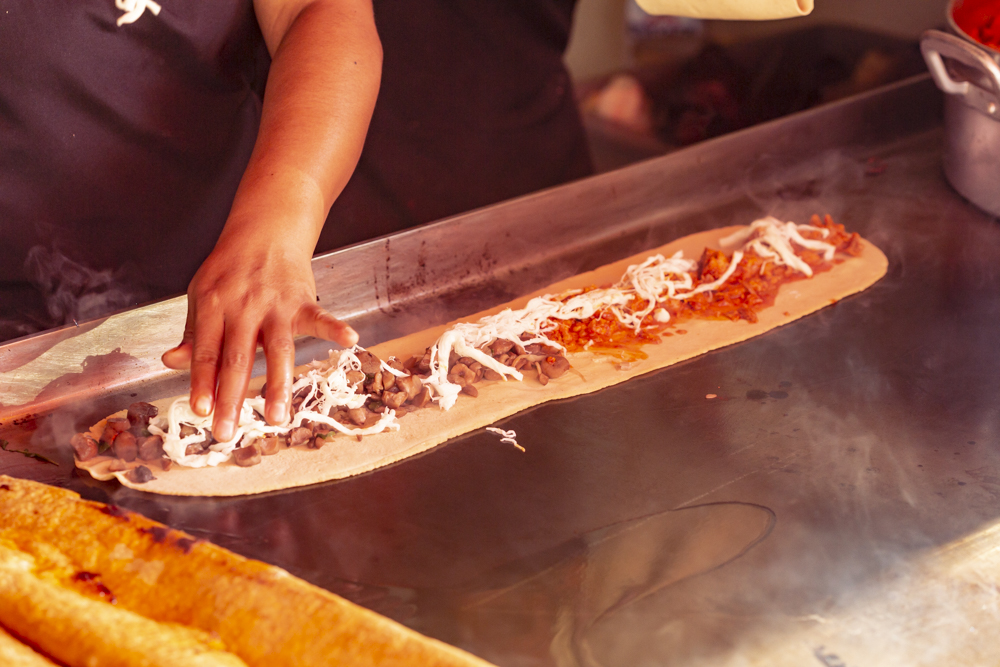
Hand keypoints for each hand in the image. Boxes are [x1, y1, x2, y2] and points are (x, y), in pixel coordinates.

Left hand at [161, 235, 357, 441]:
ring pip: (277, 349)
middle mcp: (244, 307)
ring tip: (276, 418)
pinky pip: (320, 316)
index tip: (201, 412)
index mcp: (214, 306)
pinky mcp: (304, 300)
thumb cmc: (231, 267)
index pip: (206, 352)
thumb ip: (193, 332)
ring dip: (277, 384)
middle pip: (238, 358)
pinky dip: (336, 328)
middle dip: (232, 398)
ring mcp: (276, 304)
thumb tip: (172, 362)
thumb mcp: (202, 293)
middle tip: (227, 432)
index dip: (202, 382)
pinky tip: (349, 340)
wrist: (264, 230)